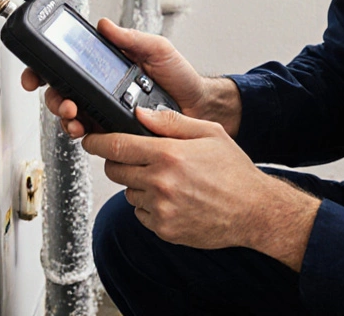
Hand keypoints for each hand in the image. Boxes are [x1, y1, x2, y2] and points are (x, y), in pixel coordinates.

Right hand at [21, 18, 235, 137]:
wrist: (198, 105)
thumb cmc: (180, 76)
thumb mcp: (156, 49)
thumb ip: (130, 38)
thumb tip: (105, 25)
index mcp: (106, 66)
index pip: (68, 65)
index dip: (45, 68)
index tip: (36, 73)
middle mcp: (100, 88)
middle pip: (61, 93)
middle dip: (53, 98)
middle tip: (64, 101)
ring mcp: (105, 111)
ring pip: (71, 116)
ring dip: (65, 117)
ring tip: (74, 116)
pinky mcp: (114, 131)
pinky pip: (91, 136)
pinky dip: (83, 134)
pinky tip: (87, 131)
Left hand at [83, 107, 319, 267]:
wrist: (253, 211)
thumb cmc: (233, 171)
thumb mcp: (209, 133)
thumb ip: (170, 121)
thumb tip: (140, 114)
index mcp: (168, 154)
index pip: (116, 145)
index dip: (96, 141)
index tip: (90, 139)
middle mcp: (160, 182)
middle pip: (114, 170)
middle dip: (118, 161)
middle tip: (137, 158)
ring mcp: (160, 208)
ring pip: (128, 192)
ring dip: (138, 185)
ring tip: (168, 180)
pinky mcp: (164, 229)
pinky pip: (141, 213)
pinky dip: (150, 206)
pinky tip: (173, 199)